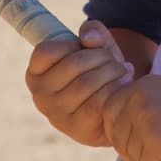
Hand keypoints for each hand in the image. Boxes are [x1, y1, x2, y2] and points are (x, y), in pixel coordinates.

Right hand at [25, 19, 132, 146]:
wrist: (116, 106)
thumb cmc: (99, 71)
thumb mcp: (96, 46)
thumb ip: (93, 32)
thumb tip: (89, 39)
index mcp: (36, 74)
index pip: (45, 51)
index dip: (70, 44)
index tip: (85, 47)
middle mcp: (40, 96)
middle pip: (73, 64)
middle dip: (102, 56)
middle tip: (114, 59)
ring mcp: (56, 114)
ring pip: (87, 83)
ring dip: (113, 71)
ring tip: (122, 70)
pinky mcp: (76, 129)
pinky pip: (97, 103)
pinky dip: (115, 89)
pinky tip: (124, 84)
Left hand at [103, 75, 160, 160]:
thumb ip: (145, 104)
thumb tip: (118, 134)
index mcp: (138, 87)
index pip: (109, 115)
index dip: (121, 134)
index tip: (140, 145)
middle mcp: (137, 100)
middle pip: (118, 139)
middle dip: (134, 155)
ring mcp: (146, 121)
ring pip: (133, 158)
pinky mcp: (157, 142)